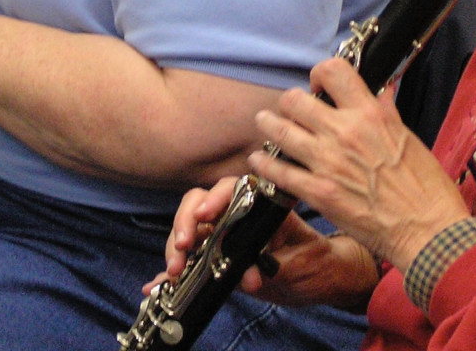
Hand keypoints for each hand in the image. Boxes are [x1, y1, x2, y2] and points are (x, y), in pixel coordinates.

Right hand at [149, 177, 379, 309]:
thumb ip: (276, 265)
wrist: (322, 279)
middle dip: (186, 224)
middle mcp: (237, 216)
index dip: (214, 200)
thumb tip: (249, 275)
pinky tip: (153, 286)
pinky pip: (190, 264)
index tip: (205, 216)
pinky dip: (171, 274)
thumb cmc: (318, 261)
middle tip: (184, 248)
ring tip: (174, 272)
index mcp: (261, 206)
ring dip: (176, 250)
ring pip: (190, 234)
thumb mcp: (302, 262)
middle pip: (200, 207)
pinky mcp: (216, 261)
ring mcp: (224, 238)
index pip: (231, 190)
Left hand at [248, 57, 469, 272]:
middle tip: (292, 110)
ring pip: (281, 130)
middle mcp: (344, 133)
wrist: (427, 231)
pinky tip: (259, 160)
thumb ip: (387, 113)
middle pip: (296, 100)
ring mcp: (327, 163)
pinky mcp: (318, 193)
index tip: (320, 84)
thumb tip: (382, 92)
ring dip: (270, 124)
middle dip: (291, 102)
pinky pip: (279, 172)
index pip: (334, 71)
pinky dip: (265, 164)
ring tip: (265, 122)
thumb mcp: (409, 139)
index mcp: (370, 115)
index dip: (321, 73)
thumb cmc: (426, 187)